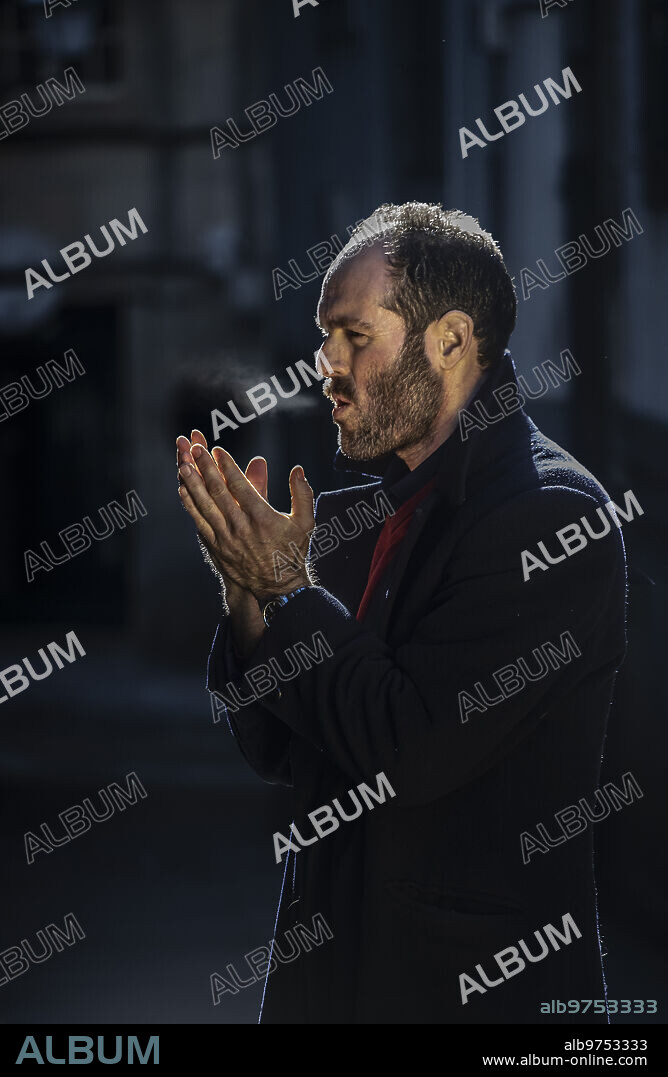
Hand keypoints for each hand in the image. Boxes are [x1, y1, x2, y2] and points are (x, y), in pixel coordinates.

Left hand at [176, 433, 314, 605]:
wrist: (278, 586)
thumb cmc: (292, 551)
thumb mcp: (305, 522)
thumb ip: (302, 494)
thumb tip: (298, 469)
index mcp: (263, 518)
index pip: (239, 486)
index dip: (227, 466)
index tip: (217, 450)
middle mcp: (242, 528)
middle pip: (218, 492)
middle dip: (205, 468)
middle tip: (196, 448)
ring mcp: (226, 539)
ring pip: (205, 506)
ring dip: (192, 484)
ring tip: (183, 464)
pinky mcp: (216, 547)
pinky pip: (199, 522)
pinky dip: (190, 505)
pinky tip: (183, 490)